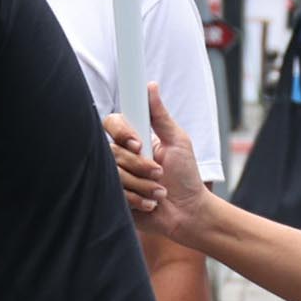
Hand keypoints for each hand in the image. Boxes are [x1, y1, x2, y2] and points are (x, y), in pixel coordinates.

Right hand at [111, 93, 214, 244]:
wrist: (188, 213)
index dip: (122, 133)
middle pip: (112, 151)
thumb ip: (161, 116)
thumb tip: (151, 86)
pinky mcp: (114, 198)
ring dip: (143, 184)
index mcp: (134, 138)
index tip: (138, 144)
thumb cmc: (186, 177)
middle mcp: (121, 156)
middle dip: (140, 165)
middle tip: (160, 173)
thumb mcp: (177, 142)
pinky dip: (137, 199)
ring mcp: (115, 178)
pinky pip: (115, 194)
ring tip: (160, 192)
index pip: (112, 123)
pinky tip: (150, 204)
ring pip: (114, 174)